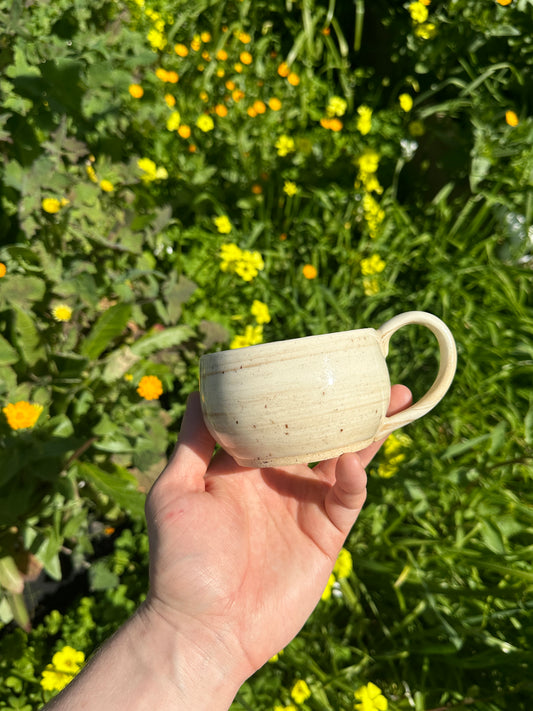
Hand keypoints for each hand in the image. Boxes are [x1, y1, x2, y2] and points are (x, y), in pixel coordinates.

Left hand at [143, 384, 411, 680]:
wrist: (202, 629)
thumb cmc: (180, 561)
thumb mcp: (175, 491)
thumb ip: (192, 443)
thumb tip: (201, 391)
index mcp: (245, 465)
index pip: (277, 419)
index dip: (297, 393)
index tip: (315, 362)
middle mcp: (279, 479)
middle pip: (320, 433)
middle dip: (346, 405)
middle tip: (372, 374)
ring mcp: (304, 506)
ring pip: (344, 458)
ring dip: (369, 430)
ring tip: (392, 399)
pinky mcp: (325, 535)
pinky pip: (347, 498)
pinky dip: (354, 476)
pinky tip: (353, 459)